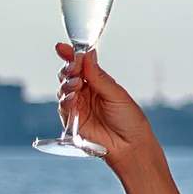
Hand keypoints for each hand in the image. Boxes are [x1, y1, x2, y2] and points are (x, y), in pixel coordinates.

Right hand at [55, 43, 156, 171]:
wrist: (130, 146)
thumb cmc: (129, 120)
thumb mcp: (116, 94)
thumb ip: (99, 77)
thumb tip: (88, 54)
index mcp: (99, 83)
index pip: (81, 65)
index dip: (71, 55)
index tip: (61, 47)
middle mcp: (86, 92)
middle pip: (69, 74)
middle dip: (68, 68)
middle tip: (74, 67)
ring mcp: (78, 106)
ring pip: (64, 88)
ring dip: (67, 83)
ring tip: (77, 84)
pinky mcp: (72, 120)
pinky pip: (63, 106)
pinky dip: (66, 100)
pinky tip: (73, 97)